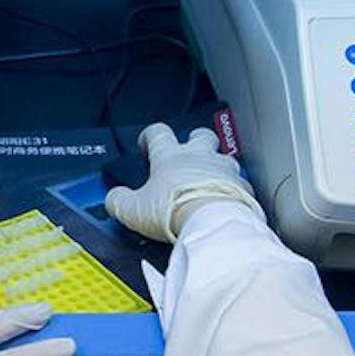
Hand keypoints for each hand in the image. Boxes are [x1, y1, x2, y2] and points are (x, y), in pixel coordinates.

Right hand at [104, 123, 260, 242]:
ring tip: (208, 180)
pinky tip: (226, 201)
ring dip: (216, 165)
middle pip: (200, 135)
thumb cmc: (174, 210)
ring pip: (223, 156)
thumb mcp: (133, 209)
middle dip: (194, 140)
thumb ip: (118, 200)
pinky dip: (233, 189)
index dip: (150, 135)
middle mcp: (199, 156)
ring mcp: (223, 169)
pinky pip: (239, 183)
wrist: (212, 223)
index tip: (147, 143)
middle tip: (187, 152)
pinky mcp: (241, 187)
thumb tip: (113, 199)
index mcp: (169, 156)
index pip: (158, 132)